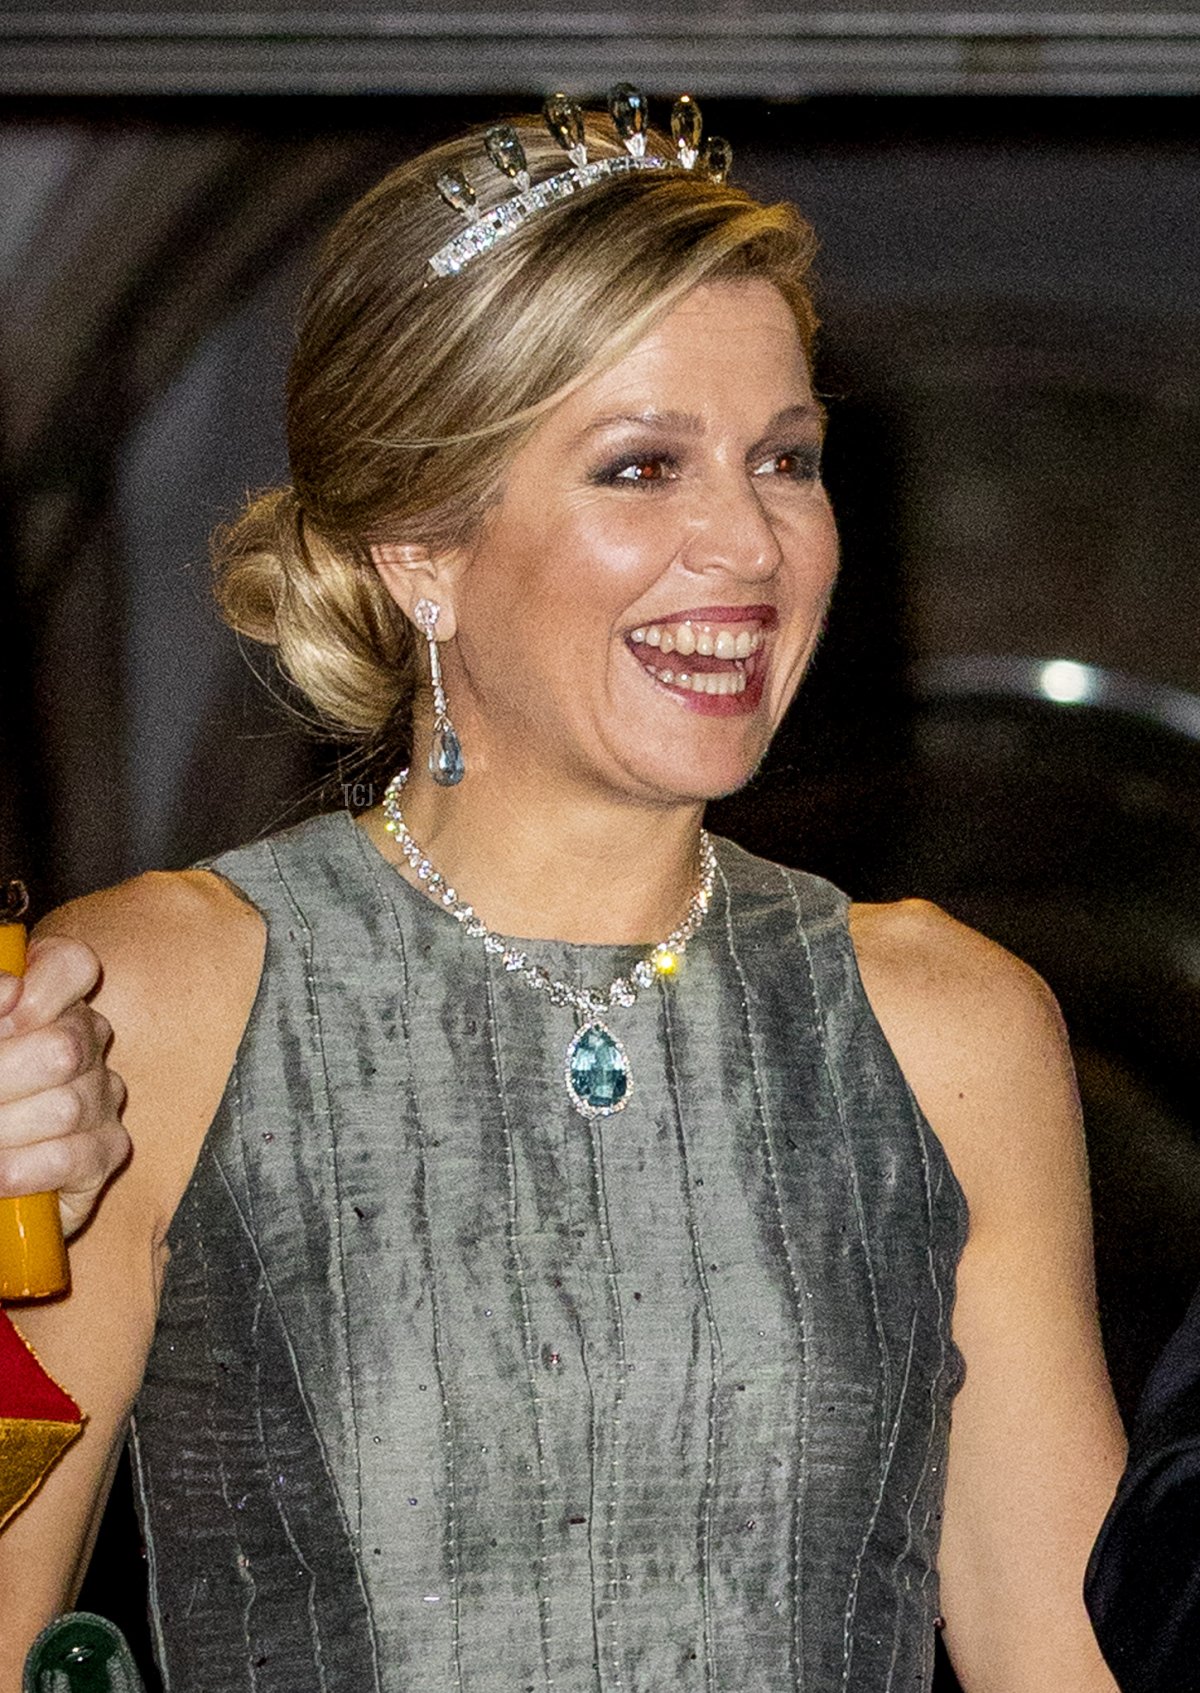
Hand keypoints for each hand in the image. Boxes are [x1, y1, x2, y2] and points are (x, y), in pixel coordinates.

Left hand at [0, 936, 128, 1238]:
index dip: (41, 990)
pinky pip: (74, 1156)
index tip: (4, 1021)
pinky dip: (24, 1169)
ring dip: (6, 1130)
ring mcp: (102, 1094)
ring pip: (66, 1108)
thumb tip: (8, 992)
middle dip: (4, 1079)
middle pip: (64, 1047)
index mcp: (47, 1000)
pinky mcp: (108, 1148)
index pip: (72, 965)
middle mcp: (84, 1039)